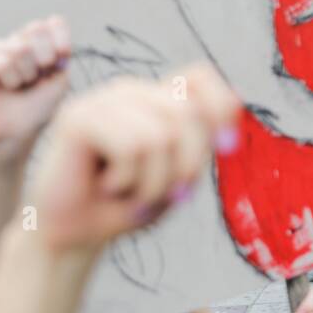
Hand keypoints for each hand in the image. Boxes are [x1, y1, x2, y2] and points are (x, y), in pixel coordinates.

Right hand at [0, 17, 71, 163]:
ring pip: (21, 48)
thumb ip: (60, 51)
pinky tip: (5, 88)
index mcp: (40, 44)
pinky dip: (10, 79)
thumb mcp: (60, 78)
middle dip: (44, 58)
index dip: (60, 39)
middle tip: (36, 79)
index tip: (61, 60)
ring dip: (27, 75)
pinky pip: (3, 61)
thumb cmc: (38, 107)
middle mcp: (19, 42)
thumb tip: (50, 22)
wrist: (16, 132)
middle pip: (37, 28)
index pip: (54, 23)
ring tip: (19, 87)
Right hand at [29, 63, 239, 253]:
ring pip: (162, 135)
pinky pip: (132, 146)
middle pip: (188, 111)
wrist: (75, 234)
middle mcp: (130, 91)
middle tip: (168, 192)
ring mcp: (102, 100)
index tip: (224, 148)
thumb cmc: (128, 205)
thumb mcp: (180, 175)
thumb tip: (237, 95)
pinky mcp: (78, 117)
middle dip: (188, 164)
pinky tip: (107, 185)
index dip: (220, 108)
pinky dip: (128, 180)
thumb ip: (206, 137)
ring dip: (154, 181)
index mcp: (156, 99)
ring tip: (130, 190)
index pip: (201, 77)